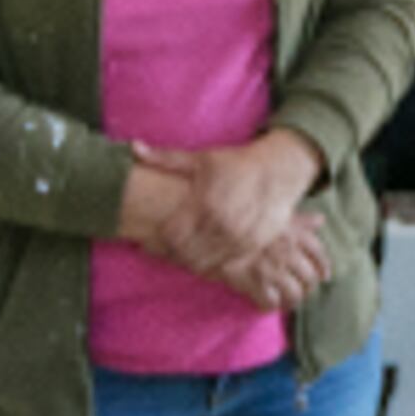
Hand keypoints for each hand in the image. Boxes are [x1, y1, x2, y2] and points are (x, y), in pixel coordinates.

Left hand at [117, 152, 257, 273]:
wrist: (280, 171)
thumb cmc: (236, 164)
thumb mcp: (201, 159)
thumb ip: (165, 159)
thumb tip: (134, 148)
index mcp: (205, 204)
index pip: (170, 236)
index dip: (155, 240)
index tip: (148, 236)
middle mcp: (223, 225)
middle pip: (184, 254)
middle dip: (169, 254)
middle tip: (161, 248)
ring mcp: (240, 239)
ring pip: (203, 264)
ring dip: (188, 262)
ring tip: (181, 251)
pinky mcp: (253, 247)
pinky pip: (224, 267)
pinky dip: (210, 265)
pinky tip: (203, 255)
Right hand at [212, 212, 328, 312]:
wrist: (217, 230)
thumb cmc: (248, 221)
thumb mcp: (276, 214)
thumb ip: (300, 220)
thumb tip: (320, 219)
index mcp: (294, 234)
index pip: (319, 254)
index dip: (323, 267)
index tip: (324, 276)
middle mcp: (288, 252)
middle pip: (309, 278)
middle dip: (308, 288)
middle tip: (302, 291)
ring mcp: (273, 269)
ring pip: (294, 293)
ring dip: (293, 300)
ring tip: (288, 302)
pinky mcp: (256, 283)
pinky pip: (271, 302)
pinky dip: (272, 306)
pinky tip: (268, 305)